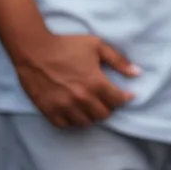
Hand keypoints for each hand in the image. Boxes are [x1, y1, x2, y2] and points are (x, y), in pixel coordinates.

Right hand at [14, 33, 138, 127]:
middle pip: (104, 115)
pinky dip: (72, 120)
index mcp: (96, 83)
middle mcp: (82, 98)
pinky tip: (72, 110)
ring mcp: (65, 106)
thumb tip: (137, 73)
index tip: (123, 94)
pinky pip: (66, 125)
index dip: (123, 97)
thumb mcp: (95, 45)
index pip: (118, 101)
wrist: (33, 49)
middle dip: (107, 107)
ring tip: (88, 105)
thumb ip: (118, 60)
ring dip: (90, 115)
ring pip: (86, 122)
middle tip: (102, 98)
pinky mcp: (50, 110)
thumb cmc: (65, 45)